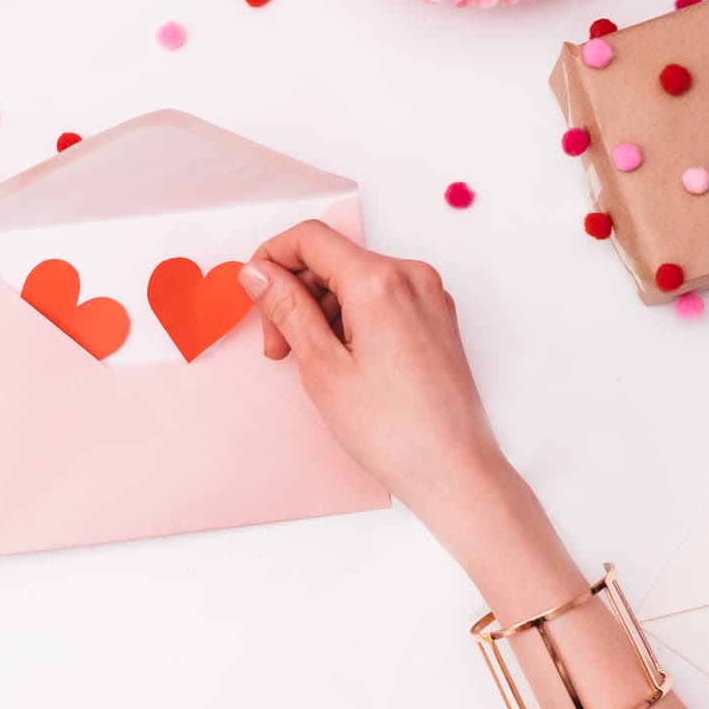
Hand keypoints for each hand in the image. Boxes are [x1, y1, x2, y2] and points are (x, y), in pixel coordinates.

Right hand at [239, 220, 502, 519]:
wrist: (454, 470)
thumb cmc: (393, 430)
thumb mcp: (322, 367)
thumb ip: (287, 309)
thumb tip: (257, 273)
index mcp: (381, 282)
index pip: (311, 238)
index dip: (271, 257)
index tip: (254, 293)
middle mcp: (411, 277)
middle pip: (333, 258)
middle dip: (295, 293)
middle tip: (278, 347)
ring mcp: (428, 296)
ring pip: (355, 279)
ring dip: (321, 310)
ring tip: (311, 362)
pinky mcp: (435, 317)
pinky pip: (380, 297)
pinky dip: (350, 318)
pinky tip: (342, 359)